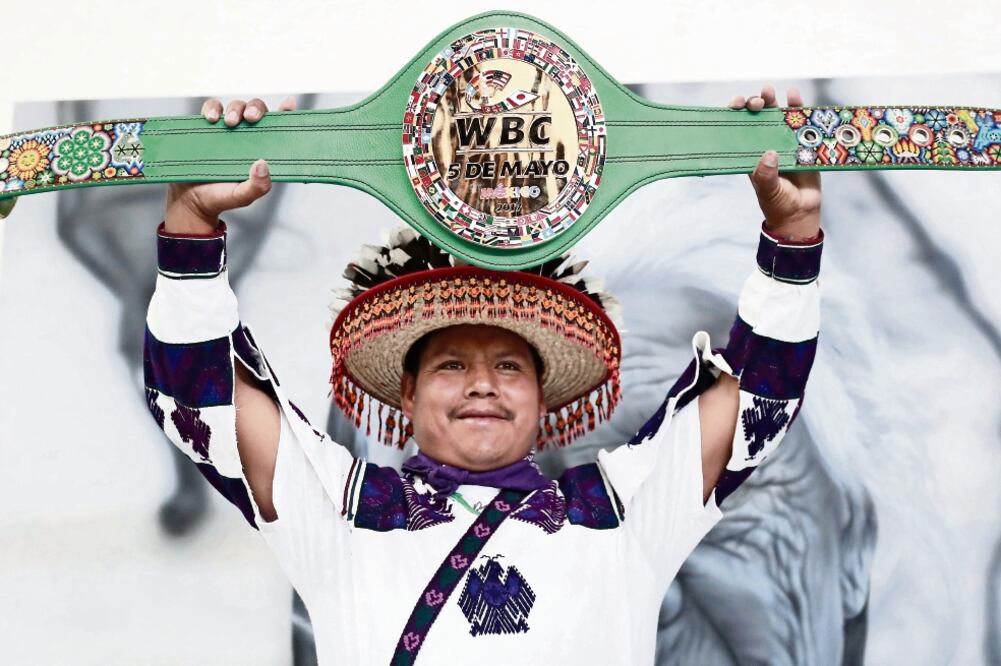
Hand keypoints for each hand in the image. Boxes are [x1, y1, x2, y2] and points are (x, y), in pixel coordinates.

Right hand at [163, 96, 297, 233]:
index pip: (277, 128)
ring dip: (235, 108)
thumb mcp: (242, 197)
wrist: (189, 200)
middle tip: (251, 118)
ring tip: (229, 122)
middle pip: (256, 111)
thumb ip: (257, 186)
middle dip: (255, 108)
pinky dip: (212, 108)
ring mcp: (226, 131)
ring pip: (235, 106)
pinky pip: (211, 109)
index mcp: (260, 151)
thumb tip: (263, 165)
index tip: (289, 104)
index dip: (285, 114)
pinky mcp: (206, 128)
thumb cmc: (219, 198)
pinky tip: (210, 119)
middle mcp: (246, 138)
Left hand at [729, 85, 820, 240]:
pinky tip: (795, 95)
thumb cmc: (778, 203)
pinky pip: (800, 123)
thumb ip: (766, 176)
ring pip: (777, 116)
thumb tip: (769, 154)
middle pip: (758, 118)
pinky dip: (798, 108)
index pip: (739, 129)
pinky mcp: (803, 144)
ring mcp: (784, 143)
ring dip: (774, 101)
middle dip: (755, 104)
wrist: (800, 212)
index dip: (736, 113)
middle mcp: (765, 144)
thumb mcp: (768, 191)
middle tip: (757, 101)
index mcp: (750, 154)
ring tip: (769, 90)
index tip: (736, 104)